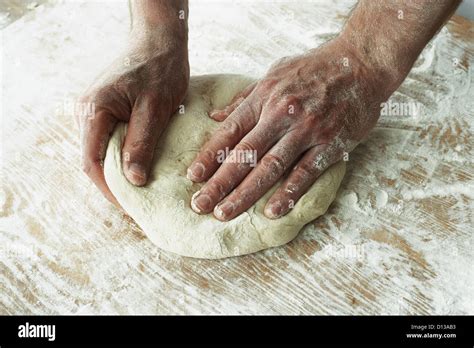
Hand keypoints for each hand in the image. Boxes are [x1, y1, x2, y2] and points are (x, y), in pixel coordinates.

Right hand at [77, 30, 188, 206]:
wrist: (159, 41)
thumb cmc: (160, 70)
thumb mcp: (155, 109)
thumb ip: (141, 143)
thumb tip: (132, 181)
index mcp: (93, 110)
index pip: (93, 162)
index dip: (110, 189)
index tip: (131, 207)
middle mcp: (86, 111)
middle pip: (94, 159)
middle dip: (114, 184)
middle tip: (138, 204)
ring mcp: (94, 110)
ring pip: (102, 151)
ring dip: (119, 171)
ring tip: (141, 190)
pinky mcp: (106, 109)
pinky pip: (110, 140)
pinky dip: (123, 156)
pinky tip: (139, 167)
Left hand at [187, 37, 392, 220]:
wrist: (362, 64)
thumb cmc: (315, 69)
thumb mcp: (275, 73)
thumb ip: (245, 98)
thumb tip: (216, 117)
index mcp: (265, 97)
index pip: (230, 131)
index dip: (209, 155)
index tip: (193, 177)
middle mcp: (282, 114)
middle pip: (244, 154)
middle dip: (219, 183)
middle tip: (200, 205)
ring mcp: (307, 130)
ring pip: (270, 167)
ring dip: (245, 193)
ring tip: (225, 213)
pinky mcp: (330, 144)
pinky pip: (305, 173)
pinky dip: (288, 194)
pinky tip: (271, 212)